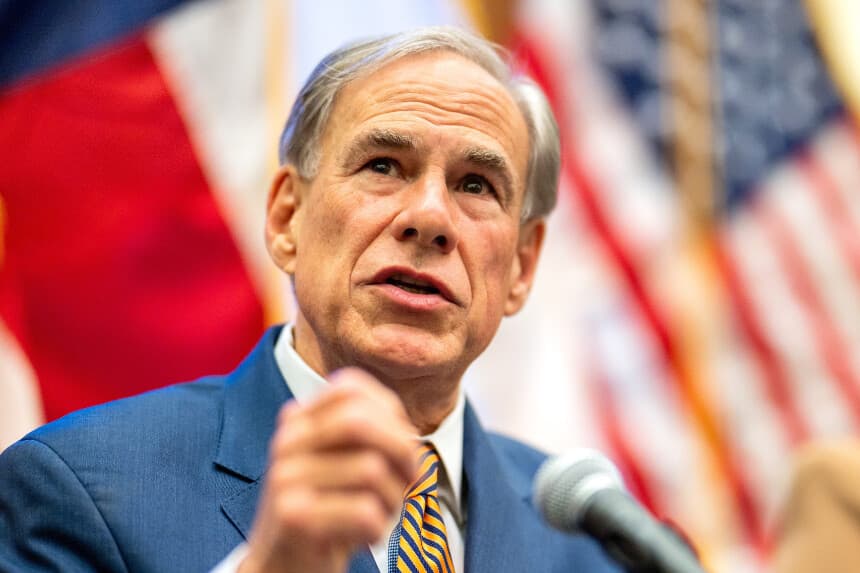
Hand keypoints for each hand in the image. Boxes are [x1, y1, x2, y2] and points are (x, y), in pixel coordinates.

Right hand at [239, 368, 417, 572]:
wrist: (280, 569)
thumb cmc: (323, 515)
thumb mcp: (340, 466)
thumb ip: (366, 437)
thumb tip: (406, 430)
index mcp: (297, 422)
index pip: (350, 388)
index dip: (390, 413)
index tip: (402, 443)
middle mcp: (287, 443)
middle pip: (361, 421)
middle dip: (402, 450)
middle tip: (410, 480)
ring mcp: (286, 478)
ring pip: (371, 469)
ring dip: (393, 500)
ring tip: (381, 516)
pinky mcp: (292, 517)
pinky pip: (364, 511)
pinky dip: (377, 529)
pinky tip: (364, 539)